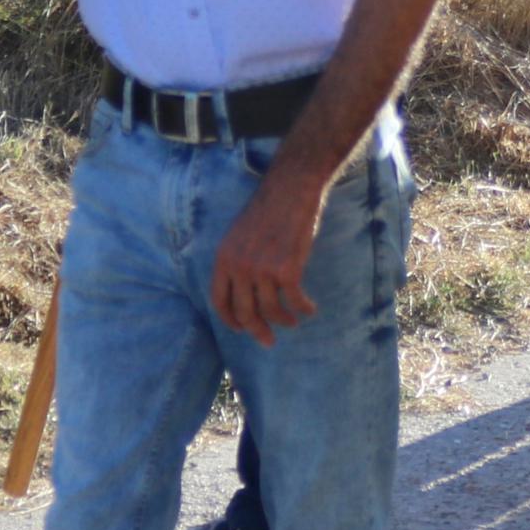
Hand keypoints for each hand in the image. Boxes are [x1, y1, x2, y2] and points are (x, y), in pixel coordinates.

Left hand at [210, 160, 329, 345]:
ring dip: (284, 321)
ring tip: (292, 322)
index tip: (243, 329)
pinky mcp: (288, 269)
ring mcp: (263, 269)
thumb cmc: (268, 209)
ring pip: (271, 311)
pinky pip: (295, 300)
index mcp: (223, 259)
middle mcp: (239, 267)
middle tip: (268, 341)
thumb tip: (244, 291)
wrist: (290, 188)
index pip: (220, 302)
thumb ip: (237, 261)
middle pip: (245, 313)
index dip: (231, 321)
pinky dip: (304, 308)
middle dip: (258, 331)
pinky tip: (310, 309)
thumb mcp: (238, 235)